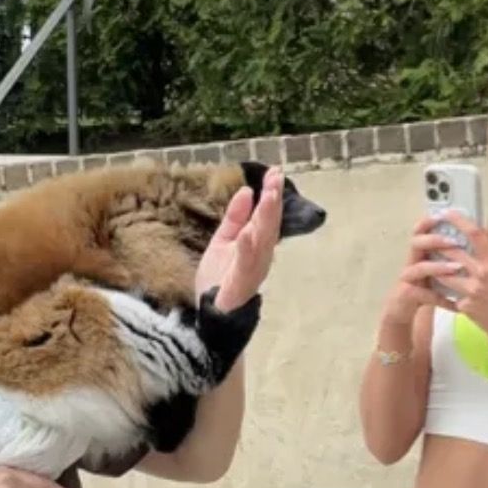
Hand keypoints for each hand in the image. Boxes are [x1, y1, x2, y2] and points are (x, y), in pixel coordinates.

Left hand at [198, 167, 283, 312]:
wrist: (210, 315)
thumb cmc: (219, 280)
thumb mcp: (223, 241)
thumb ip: (235, 218)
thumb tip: (246, 191)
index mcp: (256, 245)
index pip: (267, 216)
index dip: (271, 194)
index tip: (275, 172)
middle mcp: (260, 256)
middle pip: (269, 225)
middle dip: (273, 201)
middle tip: (277, 177)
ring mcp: (252, 271)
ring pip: (263, 242)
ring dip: (267, 219)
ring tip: (268, 196)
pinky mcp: (240, 285)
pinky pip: (245, 265)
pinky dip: (247, 249)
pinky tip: (247, 233)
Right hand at [379, 215, 469, 328]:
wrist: (403, 312)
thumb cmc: (425, 289)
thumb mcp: (439, 271)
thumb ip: (453, 255)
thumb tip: (478, 236)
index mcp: (420, 253)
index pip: (420, 231)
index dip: (428, 222)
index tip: (442, 215)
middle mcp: (411, 262)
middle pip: (416, 243)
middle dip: (434, 240)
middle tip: (454, 241)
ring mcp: (407, 279)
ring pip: (419, 268)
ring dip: (438, 267)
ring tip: (456, 268)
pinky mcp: (406, 295)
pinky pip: (424, 295)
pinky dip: (441, 299)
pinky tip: (455, 304)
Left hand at [438, 215, 487, 345]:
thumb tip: (486, 228)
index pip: (474, 234)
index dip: (458, 221)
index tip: (447, 214)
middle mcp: (482, 274)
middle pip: (452, 252)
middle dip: (438, 244)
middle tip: (430, 239)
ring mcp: (472, 291)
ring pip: (444, 274)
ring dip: (436, 268)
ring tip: (431, 264)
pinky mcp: (465, 306)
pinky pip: (450, 294)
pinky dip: (448, 291)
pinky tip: (447, 291)